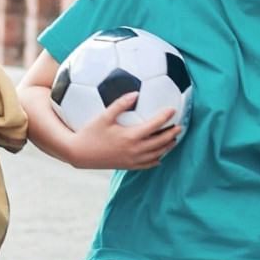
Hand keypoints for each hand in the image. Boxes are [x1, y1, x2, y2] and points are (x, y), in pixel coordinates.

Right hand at [66, 92, 181, 170]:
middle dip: (171, 133)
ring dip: (167, 146)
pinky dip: (156, 159)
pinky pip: (147, 164)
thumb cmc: (90, 133)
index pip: (154, 125)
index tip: (173, 109)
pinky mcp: (128, 166)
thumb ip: (120, 104)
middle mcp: (135, 150)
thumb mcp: (104, 116)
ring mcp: (132, 160)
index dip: (165, 117)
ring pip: (157, 154)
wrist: (79, 154)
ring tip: (173, 139)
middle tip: (179, 126)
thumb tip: (135, 93)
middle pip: (160, 142)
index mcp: (130, 136)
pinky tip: (160, 155)